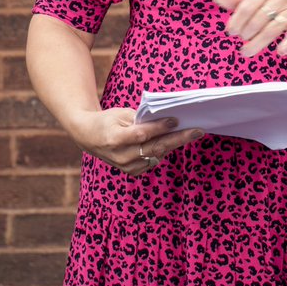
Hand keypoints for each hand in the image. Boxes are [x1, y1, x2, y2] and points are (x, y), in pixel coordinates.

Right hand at [65, 108, 203, 175]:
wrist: (89, 137)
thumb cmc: (107, 121)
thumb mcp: (120, 114)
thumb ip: (142, 119)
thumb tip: (167, 120)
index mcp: (115, 139)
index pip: (142, 134)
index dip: (160, 127)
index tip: (176, 120)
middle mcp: (120, 156)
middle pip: (154, 148)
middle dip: (179, 139)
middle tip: (198, 131)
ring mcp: (126, 166)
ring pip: (157, 155)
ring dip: (174, 144)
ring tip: (190, 133)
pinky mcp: (131, 171)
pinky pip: (153, 161)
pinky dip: (163, 151)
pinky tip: (171, 141)